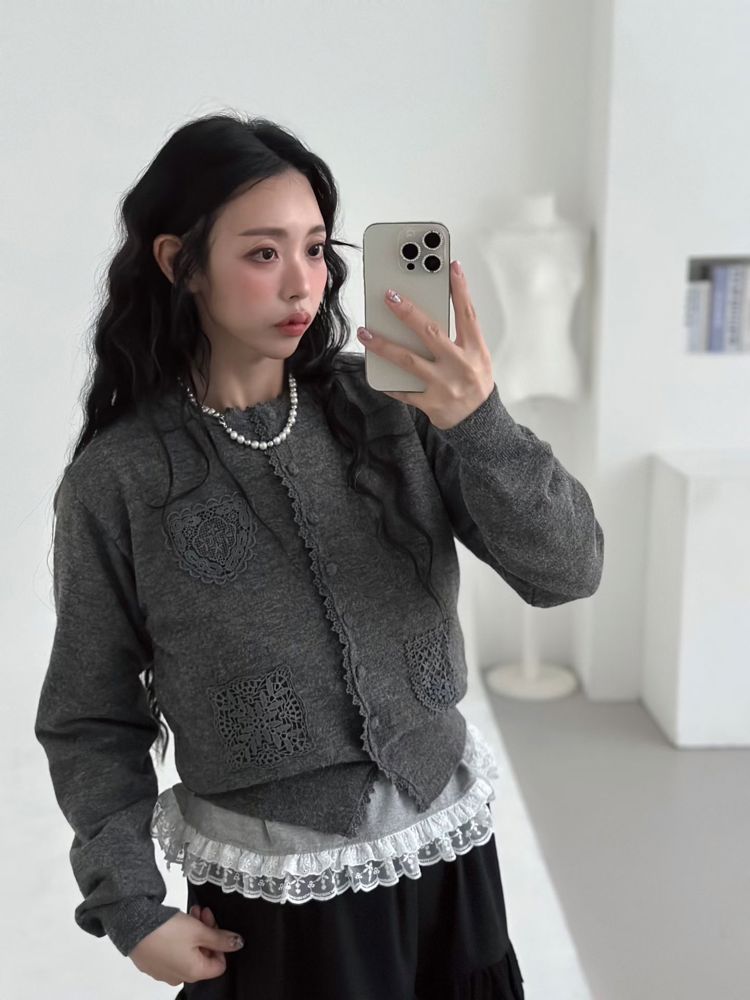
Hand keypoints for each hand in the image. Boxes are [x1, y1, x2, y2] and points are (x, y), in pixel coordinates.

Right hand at [129, 905, 243, 986]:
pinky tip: (176, 921)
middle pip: (203, 956)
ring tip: (191, 912)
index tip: (213, 923)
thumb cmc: (168, 930)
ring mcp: (164, 972)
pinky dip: (179, 938)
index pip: (219, 964)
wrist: (132, 925)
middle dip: (206, 932)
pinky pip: (172, 952)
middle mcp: (179, 977)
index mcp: (194, 973)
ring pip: (188, 952)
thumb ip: (221, 938)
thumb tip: (238, 943)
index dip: (220, 943)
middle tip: (203, 912)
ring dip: (194, 931)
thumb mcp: (200, 930)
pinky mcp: (152, 963)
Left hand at [356, 259, 494, 429]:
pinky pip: (403, 391)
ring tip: (365, 332)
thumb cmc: (474, 382)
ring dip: (383, 345)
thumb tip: (428, 313)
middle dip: (408, 313)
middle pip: (431, 333)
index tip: (451, 266)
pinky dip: (388, 380)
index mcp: (475, 350)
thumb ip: (459, 337)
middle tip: (389, 294)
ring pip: (408, 360)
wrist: (479, 422)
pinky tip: (372, 368)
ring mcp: (444, 385)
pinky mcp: (431, 403)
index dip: (460, 289)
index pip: (468, 314)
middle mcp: (460, 365)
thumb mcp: (477, 357)